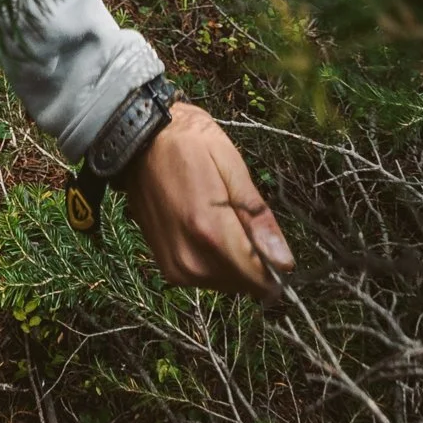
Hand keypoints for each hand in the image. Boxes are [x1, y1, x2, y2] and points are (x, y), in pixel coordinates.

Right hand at [120, 102, 292, 296]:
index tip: (274, 242)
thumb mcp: (231, 165)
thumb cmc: (188, 142)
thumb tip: (285, 261)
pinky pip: (206, 278)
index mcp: (210, 231)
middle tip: (242, 216)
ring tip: (222, 218)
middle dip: (254, 259)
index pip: (258, 277)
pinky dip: (216, 261)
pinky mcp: (167, 269)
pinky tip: (208, 229)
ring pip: (227, 283)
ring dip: (235, 261)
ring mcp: (176, 268)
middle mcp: (191, 259)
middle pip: (244, 282)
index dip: (276, 265)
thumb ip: (258, 217)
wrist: (137, 140)